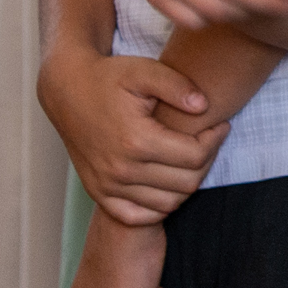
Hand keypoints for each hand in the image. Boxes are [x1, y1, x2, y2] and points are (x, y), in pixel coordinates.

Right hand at [35, 44, 219, 220]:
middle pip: (186, 183)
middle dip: (207, 161)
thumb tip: (204, 106)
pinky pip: (139, 216)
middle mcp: (121, 170)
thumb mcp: (144, 70)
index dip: (215, 140)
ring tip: (190, 158)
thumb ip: (177, 85)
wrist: (67, 91)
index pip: (195, 156)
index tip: (220, 125)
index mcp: (136, 140)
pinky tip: (167, 182)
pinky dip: (159, 206)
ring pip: (168, 204)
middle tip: (209, 141)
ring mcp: (108, 186)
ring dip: (187, 184)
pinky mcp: (98, 193)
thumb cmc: (108, 78)